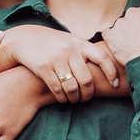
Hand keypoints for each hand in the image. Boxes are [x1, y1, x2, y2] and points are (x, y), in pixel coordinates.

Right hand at [0, 25, 118, 103]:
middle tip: (86, 99)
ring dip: (75, 98)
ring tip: (74, 100)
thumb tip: (105, 68)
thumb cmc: (51, 43)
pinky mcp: (43, 67)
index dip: (112, 72)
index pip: (103, 58)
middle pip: (87, 79)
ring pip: (72, 87)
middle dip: (88, 94)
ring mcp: (56, 59)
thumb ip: (84, 52)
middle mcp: (70, 50)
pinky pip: (57, 89)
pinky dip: (62, 98)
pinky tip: (62, 99)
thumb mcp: (69, 42)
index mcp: (80, 43)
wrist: (24, 39)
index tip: (115, 84)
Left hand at [105, 0, 139, 66]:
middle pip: (133, 18)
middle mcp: (133, 11)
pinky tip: (122, 48)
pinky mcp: (110, 35)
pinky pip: (109, 35)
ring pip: (122, 26)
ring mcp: (120, 23)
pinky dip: (114, 41)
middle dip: (137, 28)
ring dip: (126, 34)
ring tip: (134, 47)